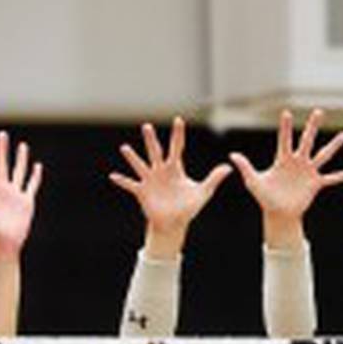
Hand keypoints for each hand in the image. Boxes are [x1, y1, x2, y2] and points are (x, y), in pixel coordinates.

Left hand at [0, 131, 42, 257]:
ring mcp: (14, 193)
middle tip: (2, 134)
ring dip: (20, 159)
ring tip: (22, 145)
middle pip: (2, 164)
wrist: (3, 243)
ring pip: (18, 171)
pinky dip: (35, 176)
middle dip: (2, 149)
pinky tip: (37, 166)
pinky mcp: (26, 201)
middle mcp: (1, 188)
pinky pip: (31, 185)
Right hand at [110, 117, 230, 239]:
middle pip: (155, 152)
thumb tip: (229, 167)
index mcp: (175, 169)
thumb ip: (214, 179)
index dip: (178, 134)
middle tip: (147, 126)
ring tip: (125, 148)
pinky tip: (113, 176)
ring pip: (140, 165)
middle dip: (151, 140)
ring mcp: (150, 180)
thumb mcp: (202, 193)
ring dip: (132, 158)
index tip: (178, 120)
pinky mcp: (142, 192)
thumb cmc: (188, 207)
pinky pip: (130, 185)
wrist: (174, 223)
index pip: (177, 148)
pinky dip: (122, 181)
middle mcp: (160, 171)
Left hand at [230, 109, 342, 233]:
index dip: (285, 128)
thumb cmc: (265, 197)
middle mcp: (297, 162)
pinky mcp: (315, 184)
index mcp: (282, 160)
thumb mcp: (254, 182)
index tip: (286, 112)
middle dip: (312, 127)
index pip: (284, 140)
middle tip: (319, 111)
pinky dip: (339, 177)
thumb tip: (232, 155)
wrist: (278, 213)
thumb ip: (245, 167)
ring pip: (323, 156)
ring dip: (333, 146)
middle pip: (307, 141)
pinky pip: (329, 179)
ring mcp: (308, 172)